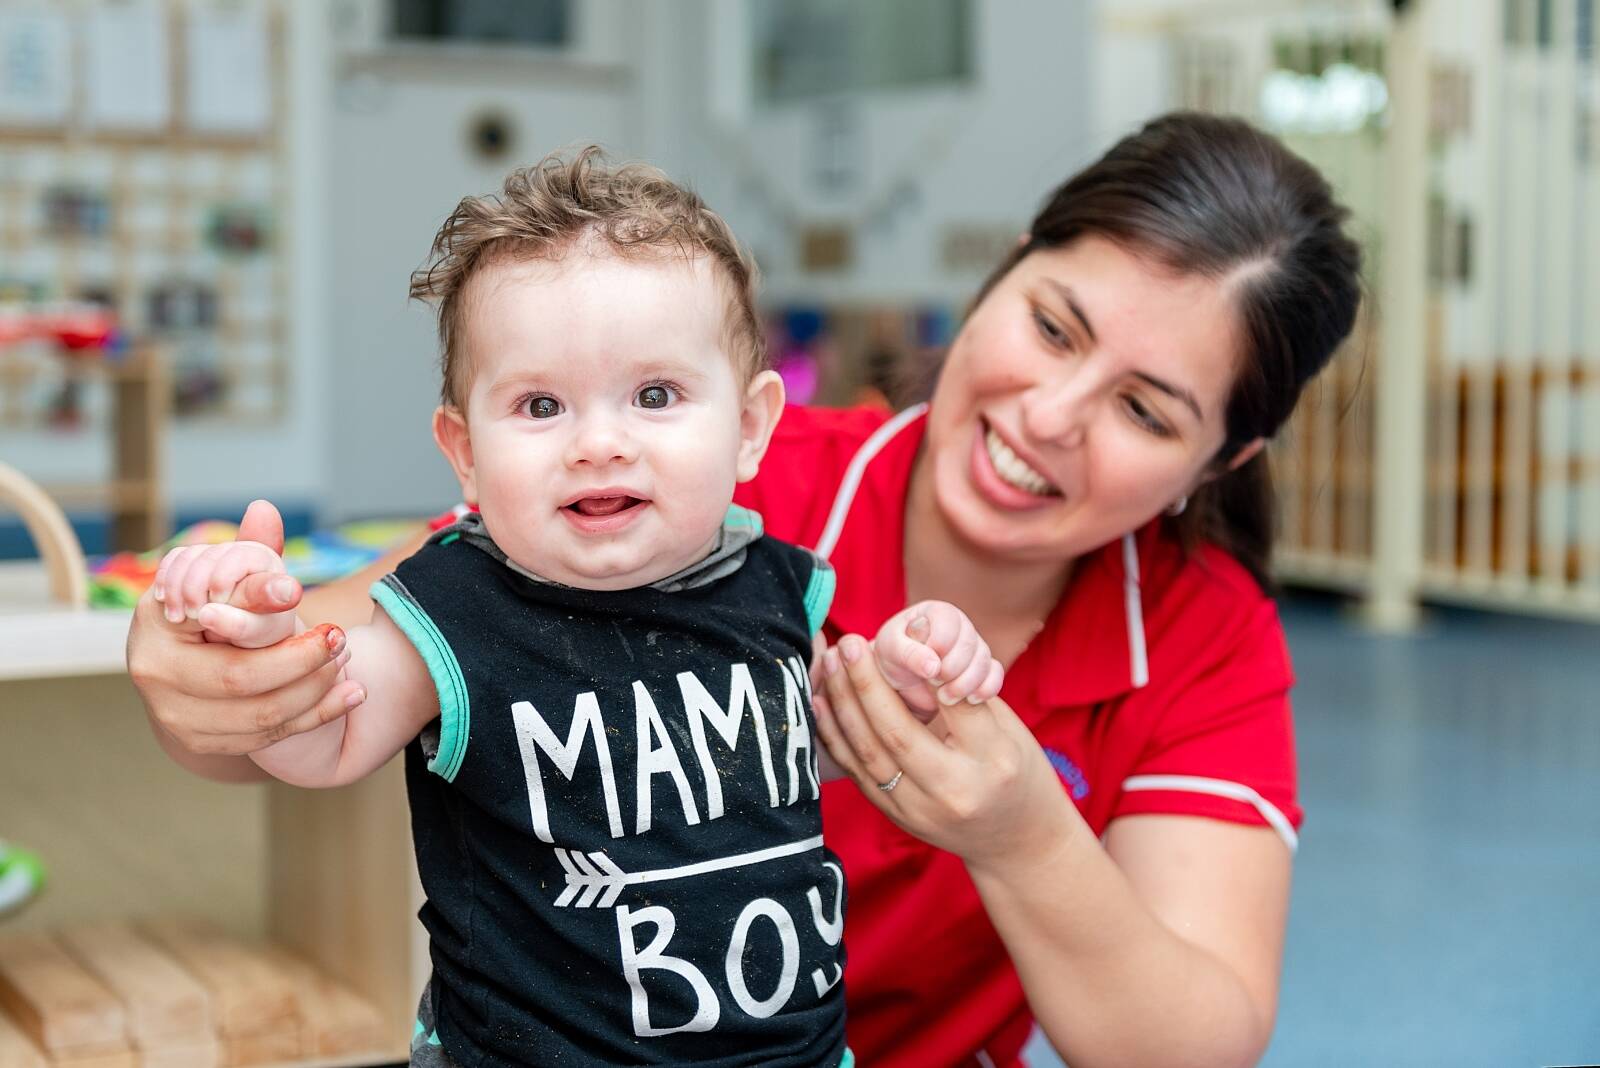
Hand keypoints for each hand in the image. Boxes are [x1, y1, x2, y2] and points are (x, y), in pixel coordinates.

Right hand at [127, 501, 364, 756]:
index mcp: (155, 625)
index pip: (217, 624)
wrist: (187, 663)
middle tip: (340, 637)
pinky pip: (267, 739)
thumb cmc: (212, 607)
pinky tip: (351, 695)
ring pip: (259, 717)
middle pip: (240, 680)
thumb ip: (249, 552)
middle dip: (300, 660)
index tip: (303, 595)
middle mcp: (156, 677)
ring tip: (349, 665)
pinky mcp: (204, 744)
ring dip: (315, 692)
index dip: (261, 613)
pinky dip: (315, 717)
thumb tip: (266, 510)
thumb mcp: (226, 578)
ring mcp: (177, 718)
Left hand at [816, 633, 1072, 871]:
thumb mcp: (1008, 729)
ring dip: (842, 703)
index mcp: (992, 761)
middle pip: (897, 732)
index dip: (918, 668)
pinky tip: (820, 702)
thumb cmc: (1017, 771)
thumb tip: (921, 647)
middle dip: (866, 682)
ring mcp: (919, 811)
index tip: (897, 633)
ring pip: (868, 753)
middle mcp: (952, 792)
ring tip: (830, 662)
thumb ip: (964, 696)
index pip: (950, 705)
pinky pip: (857, 772)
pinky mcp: (895, 816)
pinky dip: (835, 735)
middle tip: (849, 642)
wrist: (1018, 841)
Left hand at [872, 600, 1003, 718]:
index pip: (949, 620)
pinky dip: (987, 689)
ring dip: (967, 683)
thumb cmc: (891, 657)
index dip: (940, 645)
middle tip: (934, 683)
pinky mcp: (982, 670)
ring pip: (984, 661)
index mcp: (937, 612)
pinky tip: (972, 700)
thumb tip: (933, 667)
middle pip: (970, 643)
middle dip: (953, 668)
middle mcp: (960, 626)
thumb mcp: (890, 651)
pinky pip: (995, 676)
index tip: (925, 666)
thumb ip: (909, 654)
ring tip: (945, 698)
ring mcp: (974, 648)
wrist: (900, 680)